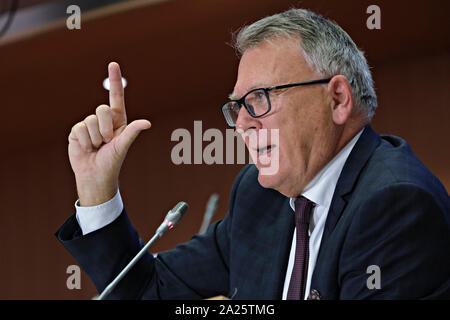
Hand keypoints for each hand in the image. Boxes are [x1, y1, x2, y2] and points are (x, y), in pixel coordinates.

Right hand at [68, 62, 150, 205]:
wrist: (95, 175)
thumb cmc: (113, 161)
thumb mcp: (123, 145)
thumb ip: (132, 132)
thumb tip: (147, 123)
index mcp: (118, 120)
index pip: (116, 96)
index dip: (115, 81)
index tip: (113, 64)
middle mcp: (103, 120)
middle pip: (102, 109)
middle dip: (106, 128)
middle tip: (107, 142)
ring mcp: (89, 125)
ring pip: (91, 120)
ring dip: (96, 138)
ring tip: (97, 147)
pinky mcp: (77, 131)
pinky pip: (80, 128)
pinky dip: (85, 141)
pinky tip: (87, 148)